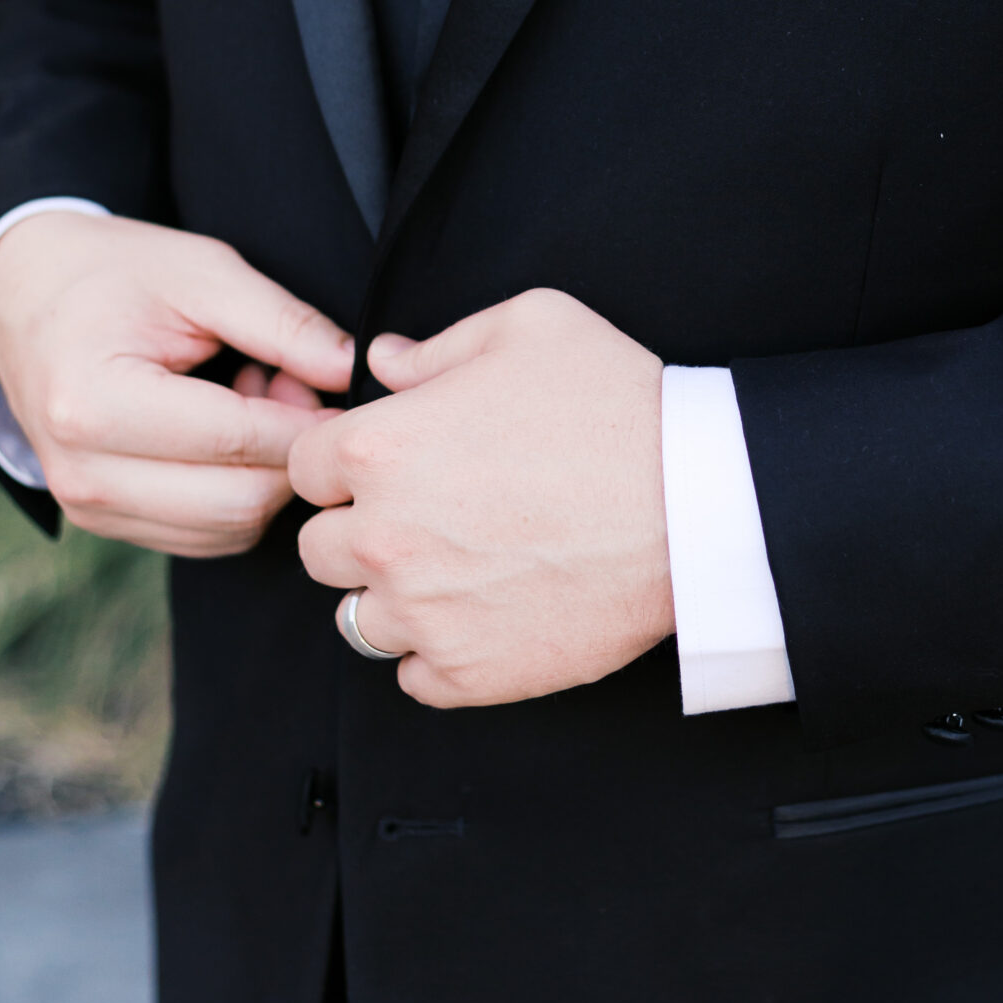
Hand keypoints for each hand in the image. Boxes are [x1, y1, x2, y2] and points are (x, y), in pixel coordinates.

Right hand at [0, 212, 353, 555]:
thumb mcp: (203, 272)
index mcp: (93, 406)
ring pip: (229, 529)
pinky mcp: (104, 522)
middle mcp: (83, 475)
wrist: (25, 293)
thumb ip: (284, 324)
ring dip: (267, 474)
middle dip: (291, 452)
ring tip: (257, 399)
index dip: (309, 420)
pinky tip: (232, 432)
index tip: (338, 385)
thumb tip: (354, 371)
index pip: (238, 442)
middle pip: (239, 502)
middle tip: (295, 384)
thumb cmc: (113, 273)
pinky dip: (239, 491)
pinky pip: (206, 535)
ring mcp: (89, 508)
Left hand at [291, 288, 669, 707]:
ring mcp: (422, 613)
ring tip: (459, 569)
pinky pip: (411, 676)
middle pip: (320, 547)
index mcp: (381, 446)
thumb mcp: (530, 325)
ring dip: (394, 596)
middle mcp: (383, 535)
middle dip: (362, 528)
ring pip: (357, 617)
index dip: (347, 461)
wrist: (697, 505)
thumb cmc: (618, 405)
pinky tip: (484, 614)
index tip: (395, 463)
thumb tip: (385, 360)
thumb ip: (439, 345)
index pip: (305, 466)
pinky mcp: (467, 673)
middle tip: (432, 514)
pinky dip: (438, 652)